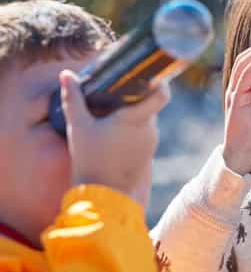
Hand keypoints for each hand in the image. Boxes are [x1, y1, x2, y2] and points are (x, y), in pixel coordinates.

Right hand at [60, 70, 169, 195]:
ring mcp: (151, 142)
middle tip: (118, 90)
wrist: (103, 197)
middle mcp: (149, 129)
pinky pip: (145, 133)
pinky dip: (135, 128)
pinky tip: (116, 132)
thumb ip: (73, 99)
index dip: (160, 81)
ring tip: (113, 112)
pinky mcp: (148, 154)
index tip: (148, 74)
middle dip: (137, 96)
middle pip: (151, 104)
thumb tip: (66, 74)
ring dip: (134, 113)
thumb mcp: (78, 127)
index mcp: (136, 118)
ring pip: (148, 119)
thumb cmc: (90, 160)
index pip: (162, 94)